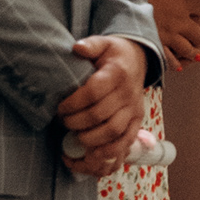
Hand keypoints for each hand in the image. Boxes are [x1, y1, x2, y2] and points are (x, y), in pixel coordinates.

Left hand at [58, 35, 147, 174]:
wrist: (139, 61)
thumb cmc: (115, 54)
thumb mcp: (104, 43)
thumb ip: (90, 44)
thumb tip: (77, 48)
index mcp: (118, 73)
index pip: (93, 92)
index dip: (73, 103)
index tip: (60, 108)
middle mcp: (128, 94)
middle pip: (100, 115)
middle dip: (76, 122)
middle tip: (63, 122)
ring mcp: (134, 111)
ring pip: (113, 132)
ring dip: (90, 139)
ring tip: (75, 138)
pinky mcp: (137, 123)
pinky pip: (125, 143)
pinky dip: (109, 153)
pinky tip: (92, 156)